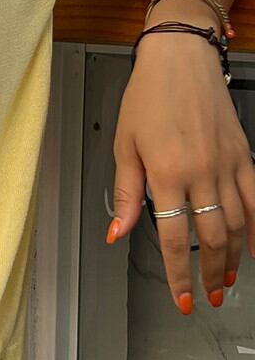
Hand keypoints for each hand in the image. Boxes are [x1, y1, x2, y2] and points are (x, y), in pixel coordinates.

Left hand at [108, 18, 254, 314]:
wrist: (179, 60)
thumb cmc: (147, 97)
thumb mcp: (124, 144)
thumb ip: (127, 193)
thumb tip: (117, 232)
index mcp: (166, 173)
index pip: (175, 239)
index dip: (178, 275)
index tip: (182, 299)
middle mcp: (201, 173)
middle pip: (212, 238)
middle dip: (211, 274)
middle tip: (210, 297)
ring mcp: (227, 164)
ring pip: (239, 225)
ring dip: (235, 258)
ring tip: (229, 280)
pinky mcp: (244, 154)